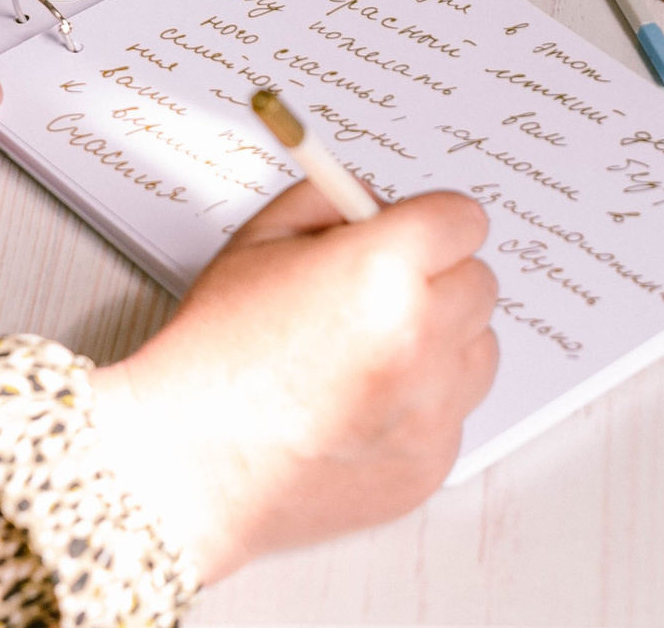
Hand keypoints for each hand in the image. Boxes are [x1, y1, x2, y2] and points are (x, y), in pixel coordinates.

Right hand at [86, 183, 499, 582]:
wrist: (184, 464)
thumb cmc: (212, 357)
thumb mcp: (258, 240)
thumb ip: (331, 199)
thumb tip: (382, 202)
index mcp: (385, 270)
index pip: (464, 219)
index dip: (430, 224)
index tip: (410, 236)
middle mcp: (422, 339)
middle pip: (479, 282)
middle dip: (436, 280)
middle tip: (377, 298)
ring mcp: (432, 409)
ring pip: (478, 349)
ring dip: (441, 344)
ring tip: (367, 358)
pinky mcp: (430, 464)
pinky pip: (454, 412)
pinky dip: (421, 405)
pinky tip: (360, 407)